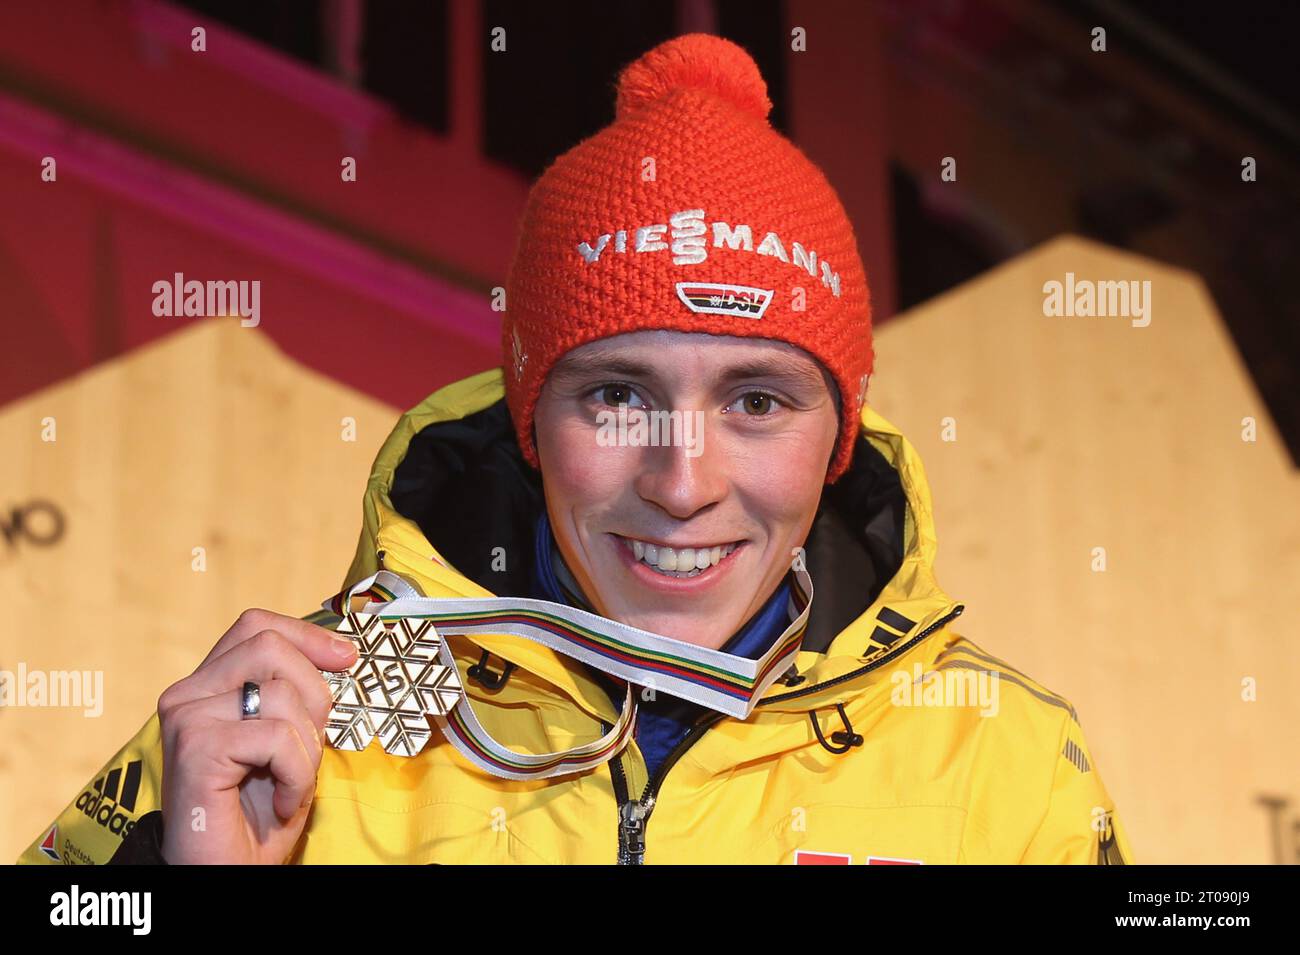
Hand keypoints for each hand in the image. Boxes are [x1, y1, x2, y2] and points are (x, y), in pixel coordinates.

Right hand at [156, 609, 355, 863]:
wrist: (226, 870)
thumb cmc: (258, 811)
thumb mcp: (290, 737)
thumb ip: (298, 693)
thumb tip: (341, 652)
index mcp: (207, 685)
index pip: (256, 626)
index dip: (306, 635)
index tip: (346, 658)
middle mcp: (186, 694)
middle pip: (270, 648)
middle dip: (312, 695)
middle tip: (308, 747)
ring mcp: (186, 717)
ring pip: (280, 694)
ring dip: (306, 747)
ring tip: (289, 782)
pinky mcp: (195, 746)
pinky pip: (276, 736)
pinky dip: (296, 773)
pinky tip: (280, 801)